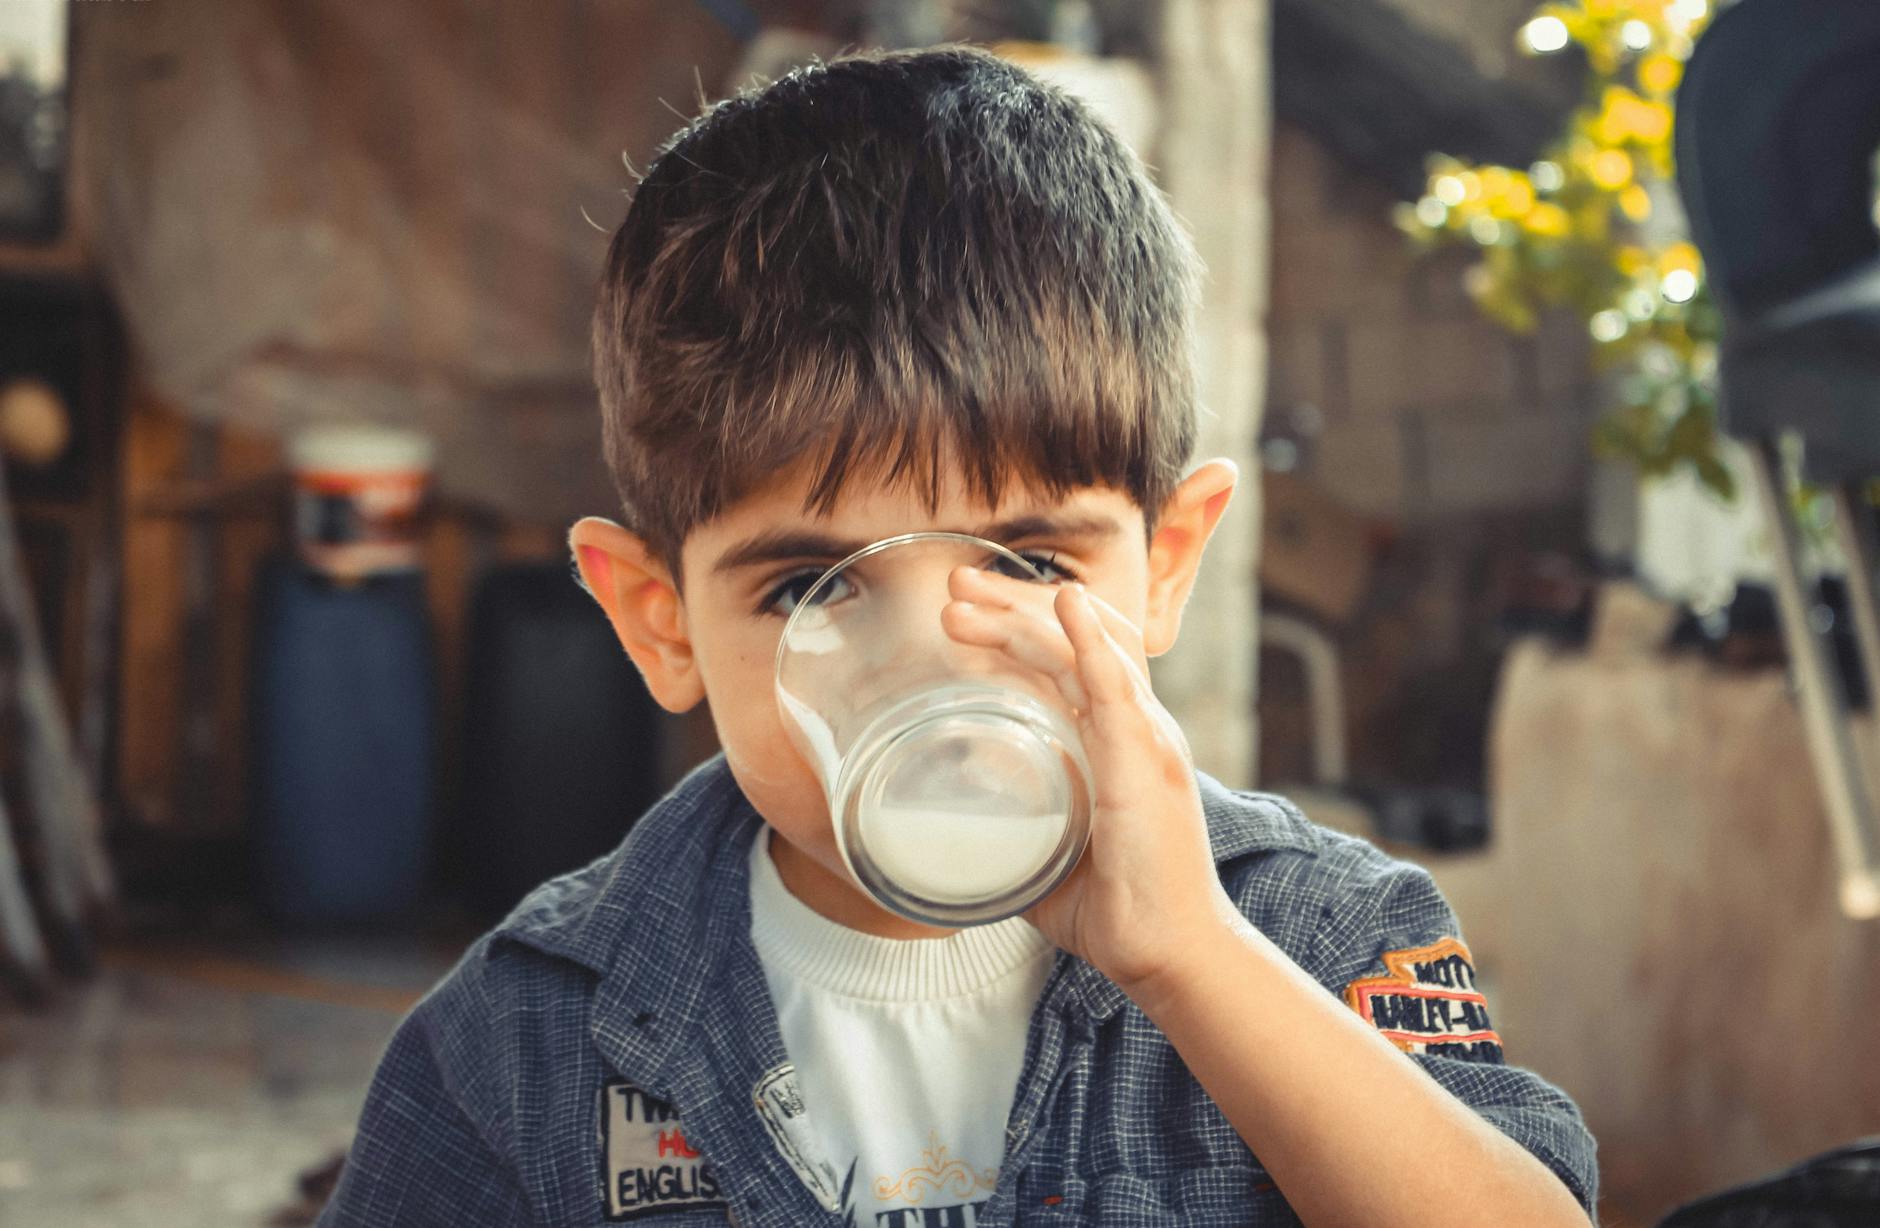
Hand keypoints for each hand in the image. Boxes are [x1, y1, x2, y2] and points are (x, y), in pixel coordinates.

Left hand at [940, 565, 1241, 995]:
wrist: (1168, 952)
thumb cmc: (1118, 912)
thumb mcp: (1046, 859)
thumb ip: (1011, 836)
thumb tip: (953, 838)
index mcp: (1120, 742)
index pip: (1074, 658)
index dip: (1023, 625)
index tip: (963, 612)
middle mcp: (1138, 728)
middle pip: (1078, 638)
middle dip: (1012, 605)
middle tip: (953, 585)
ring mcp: (1145, 740)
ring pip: (1088, 649)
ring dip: (1025, 615)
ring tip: (965, 596)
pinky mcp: (1142, 764)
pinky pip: (1116, 687)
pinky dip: (1090, 641)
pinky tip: (1065, 605)